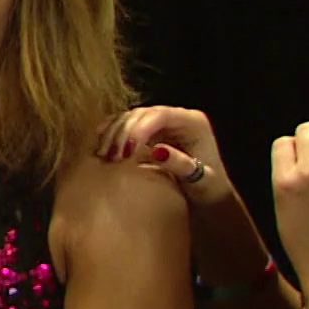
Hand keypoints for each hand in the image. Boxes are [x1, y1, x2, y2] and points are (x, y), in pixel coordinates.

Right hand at [96, 105, 231, 203]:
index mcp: (193, 122)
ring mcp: (161, 122)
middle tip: (111, 157)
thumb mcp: (199, 179)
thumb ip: (179, 164)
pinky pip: (125, 125)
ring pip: (130, 117)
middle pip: (142, 114)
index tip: (126, 152)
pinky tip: (100, 145)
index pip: (160, 115)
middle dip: (123, 133)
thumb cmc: (208, 188)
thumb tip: (157, 151)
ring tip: (103, 156)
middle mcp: (177, 116)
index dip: (139, 129)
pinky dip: (111, 133)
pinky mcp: (149, 131)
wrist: (208, 195)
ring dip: (113, 134)